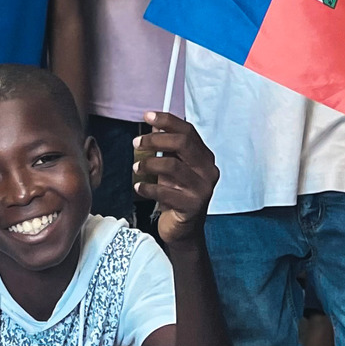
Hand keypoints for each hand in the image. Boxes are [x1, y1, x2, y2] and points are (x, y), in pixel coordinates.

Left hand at [133, 110, 219, 246]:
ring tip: (136, 167)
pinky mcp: (192, 207)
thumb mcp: (172, 167)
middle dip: (156, 140)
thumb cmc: (176, 194)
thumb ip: (167, 148)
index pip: (188, 131)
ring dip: (149, 164)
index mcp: (205, 157)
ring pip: (172, 166)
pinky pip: (165, 192)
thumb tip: (154, 125)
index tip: (147, 116)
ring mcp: (202, 189)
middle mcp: (208, 171)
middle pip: (183, 144)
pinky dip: (147, 187)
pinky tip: (138, 187)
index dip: (167, 121)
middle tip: (136, 143)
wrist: (183, 230)